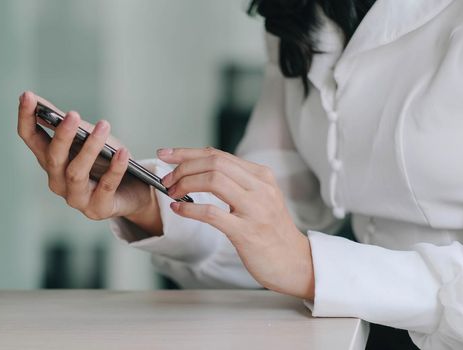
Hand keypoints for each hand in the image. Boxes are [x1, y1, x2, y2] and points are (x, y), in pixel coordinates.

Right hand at [16, 91, 161, 235]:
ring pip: (76, 173)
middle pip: (52, 158)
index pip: (30, 138)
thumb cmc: (106, 161)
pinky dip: (115, 168)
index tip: (27, 96)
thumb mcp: (87, 139)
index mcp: (50, 160)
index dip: (26, 117)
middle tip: (73, 114)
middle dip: (62, 136)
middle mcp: (57, 180)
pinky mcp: (98, 208)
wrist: (133, 192)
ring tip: (104, 126)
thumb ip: (69, 125)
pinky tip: (122, 152)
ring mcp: (76, 198)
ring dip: (90, 148)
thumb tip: (47, 105)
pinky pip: (105, 186)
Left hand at [159, 147, 313, 299]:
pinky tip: (179, 209)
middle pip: (214, 162)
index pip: (218, 154)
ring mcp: (255, 209)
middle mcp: (260, 187)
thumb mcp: (259, 198)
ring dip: (185, 183)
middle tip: (167, 179)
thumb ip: (235, 181)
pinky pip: (212, 213)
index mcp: (261, 176)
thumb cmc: (271, 232)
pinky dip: (189, 209)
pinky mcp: (247, 232)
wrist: (295, 263)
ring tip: (172, 192)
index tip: (166, 154)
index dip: (187, 152)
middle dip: (183, 167)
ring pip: (213, 180)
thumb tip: (200, 164)